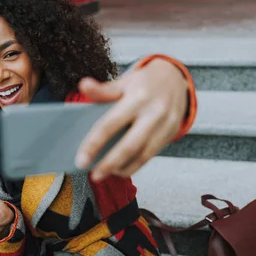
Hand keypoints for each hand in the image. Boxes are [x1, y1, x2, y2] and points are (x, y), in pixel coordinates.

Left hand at [76, 58, 187, 181]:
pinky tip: (121, 169)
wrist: (175, 79)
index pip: (111, 124)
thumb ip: (103, 90)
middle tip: (94, 176)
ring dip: (122, 168)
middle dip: (109, 164)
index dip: (94, 143)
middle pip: (129, 145)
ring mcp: (166, 124)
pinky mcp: (172, 133)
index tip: (81, 160)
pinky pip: (151, 154)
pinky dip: (135, 165)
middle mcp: (154, 112)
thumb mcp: (124, 82)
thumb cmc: (143, 83)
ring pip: (143, 154)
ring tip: (104, 174)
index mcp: (138, 96)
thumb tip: (83, 85)